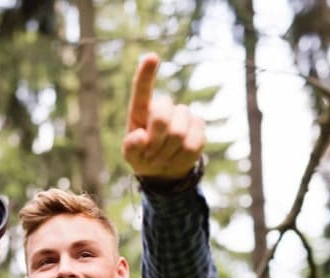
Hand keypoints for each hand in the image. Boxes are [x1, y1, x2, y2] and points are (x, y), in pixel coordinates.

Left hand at [122, 53, 205, 179]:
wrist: (165, 168)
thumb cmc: (143, 156)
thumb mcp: (131, 156)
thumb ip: (130, 147)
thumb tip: (140, 136)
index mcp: (141, 110)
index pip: (142, 90)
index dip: (146, 74)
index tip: (152, 57)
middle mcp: (163, 107)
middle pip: (161, 118)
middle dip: (155, 141)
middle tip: (150, 155)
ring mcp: (183, 115)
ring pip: (178, 134)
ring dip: (167, 152)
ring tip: (162, 157)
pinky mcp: (199, 126)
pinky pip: (192, 144)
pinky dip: (181, 157)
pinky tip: (176, 156)